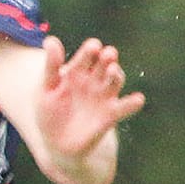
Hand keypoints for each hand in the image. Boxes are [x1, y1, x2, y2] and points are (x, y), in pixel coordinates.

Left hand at [37, 36, 144, 163]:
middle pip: (104, 64)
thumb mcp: (46, 89)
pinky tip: (137, 99)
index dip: (91, 50)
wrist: (57, 143)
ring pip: (115, 80)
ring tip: (112, 71)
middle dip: (107, 58)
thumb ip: (51, 67)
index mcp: (77, 71)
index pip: (87, 55)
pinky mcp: (110, 114)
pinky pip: (124, 107)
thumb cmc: (50, 113)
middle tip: (108, 54)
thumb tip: (50, 40)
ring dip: (116, 74)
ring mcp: (104, 96)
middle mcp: (94, 80)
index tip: (93, 47)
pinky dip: (132, 103)